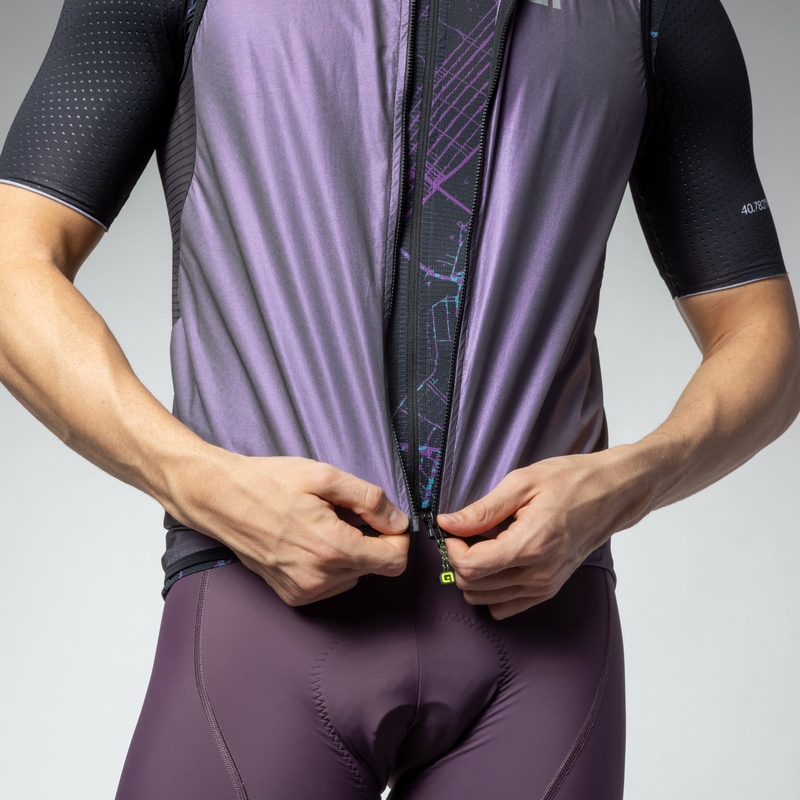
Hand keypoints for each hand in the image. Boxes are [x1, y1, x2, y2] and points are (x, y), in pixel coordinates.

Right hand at [170, 453, 409, 605]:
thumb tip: (398, 520)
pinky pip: (332, 584)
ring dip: (349, 552)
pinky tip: (309, 540)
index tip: (385, 520)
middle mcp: (319, 579)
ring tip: (321, 525)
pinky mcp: (293, 596)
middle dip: (370, 540)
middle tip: (343, 514)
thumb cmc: (268, 483)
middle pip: (375, 568)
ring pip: (354, 576)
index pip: (394, 561)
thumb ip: (369, 499)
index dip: (398, 538)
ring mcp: (304, 592)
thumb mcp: (325, 476)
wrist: (221, 499)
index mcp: (332, 549)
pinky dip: (331, 563)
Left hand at [437, 449, 646, 619]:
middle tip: (465, 533)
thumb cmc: (571, 481)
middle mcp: (538, 573)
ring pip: (486, 599)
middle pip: (474, 586)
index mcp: (530, 545)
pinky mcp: (549, 590)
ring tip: (482, 544)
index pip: (471, 566)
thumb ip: (482, 510)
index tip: (453, 529)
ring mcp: (545, 585)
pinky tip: (496, 562)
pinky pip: (505, 606)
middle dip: (459, 560)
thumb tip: (448, 523)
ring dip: (474, 575)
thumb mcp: (521, 483)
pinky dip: (491, 589)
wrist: (612, 494)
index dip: (452, 548)